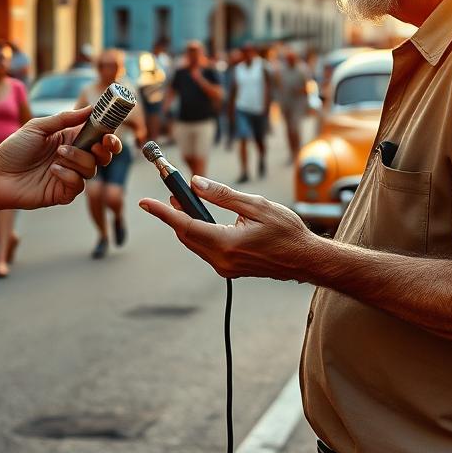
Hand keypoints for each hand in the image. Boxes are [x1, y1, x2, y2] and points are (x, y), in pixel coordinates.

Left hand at [0, 106, 121, 210]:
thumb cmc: (14, 149)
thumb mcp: (38, 127)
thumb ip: (64, 119)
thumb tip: (90, 108)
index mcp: (70, 139)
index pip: (97, 136)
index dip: (109, 135)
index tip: (109, 132)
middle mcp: (73, 157)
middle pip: (102, 155)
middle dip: (105, 150)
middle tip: (97, 145)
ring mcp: (69, 176)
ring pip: (92, 169)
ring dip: (78, 159)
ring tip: (58, 154)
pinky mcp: (63, 192)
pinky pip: (78, 185)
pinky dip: (69, 176)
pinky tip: (53, 171)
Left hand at [139, 176, 315, 279]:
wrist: (306, 259)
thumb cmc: (287, 231)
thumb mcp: (257, 205)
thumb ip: (223, 196)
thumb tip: (196, 184)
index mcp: (227, 244)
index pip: (185, 225)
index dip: (163, 212)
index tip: (145, 203)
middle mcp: (222, 260)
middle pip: (186, 234)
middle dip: (174, 212)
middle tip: (170, 190)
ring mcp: (225, 268)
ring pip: (194, 242)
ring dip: (185, 221)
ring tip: (182, 199)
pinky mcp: (229, 269)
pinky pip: (205, 248)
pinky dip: (198, 232)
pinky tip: (199, 217)